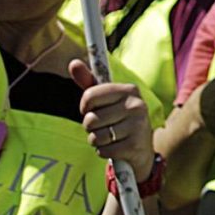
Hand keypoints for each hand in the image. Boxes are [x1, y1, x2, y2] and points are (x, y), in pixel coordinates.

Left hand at [72, 60, 155, 178]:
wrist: (141, 148)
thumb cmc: (118, 119)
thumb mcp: (105, 99)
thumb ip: (89, 81)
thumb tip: (73, 63)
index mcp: (129, 90)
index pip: (90, 96)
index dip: (85, 107)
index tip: (92, 109)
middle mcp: (136, 105)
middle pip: (90, 119)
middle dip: (90, 126)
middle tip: (103, 126)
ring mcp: (138, 125)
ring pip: (96, 136)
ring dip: (96, 140)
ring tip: (108, 137)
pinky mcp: (135, 145)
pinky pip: (103, 150)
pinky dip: (104, 151)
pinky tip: (114, 147)